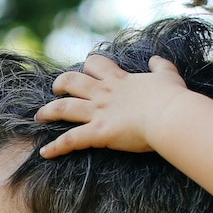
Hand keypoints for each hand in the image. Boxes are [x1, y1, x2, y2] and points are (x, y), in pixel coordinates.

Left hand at [35, 53, 192, 157]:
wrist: (171, 116)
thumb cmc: (172, 98)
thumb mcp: (168, 76)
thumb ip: (161, 67)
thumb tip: (155, 59)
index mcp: (119, 80)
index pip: (96, 64)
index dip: (88, 66)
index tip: (86, 71)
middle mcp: (104, 94)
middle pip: (72, 81)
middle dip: (61, 84)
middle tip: (57, 90)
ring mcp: (99, 113)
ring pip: (63, 108)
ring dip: (48, 112)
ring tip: (39, 117)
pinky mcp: (98, 133)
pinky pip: (70, 140)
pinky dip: (56, 147)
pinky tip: (45, 153)